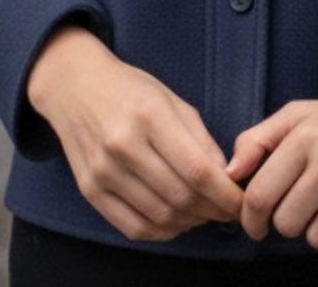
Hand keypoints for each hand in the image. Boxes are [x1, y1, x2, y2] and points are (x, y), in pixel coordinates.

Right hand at [27, 26, 243, 240]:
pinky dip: (162, 231)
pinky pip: (133, 227)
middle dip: (212, 210)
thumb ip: (200, 138)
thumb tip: (226, 177)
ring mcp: (103, 171)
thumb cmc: (129, 88)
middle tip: (226, 208)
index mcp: (149, 116)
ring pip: (160, 217)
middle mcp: (123, 146)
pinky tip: (176, 221)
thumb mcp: (171, 99)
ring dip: (190, 222)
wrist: (75, 86)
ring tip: (203, 213)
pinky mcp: (90, 190)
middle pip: (180, 197)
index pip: (197, 170)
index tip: (242, 201)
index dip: (225, 193)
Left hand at [227, 63, 317, 259]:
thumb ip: (259, 138)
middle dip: (289, 223)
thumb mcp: (303, 113)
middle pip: (287, 223)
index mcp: (306, 133)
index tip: (256, 225)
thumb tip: (229, 173)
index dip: (251, 219)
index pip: (259, 195)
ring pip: (317, 239)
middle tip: (304, 207)